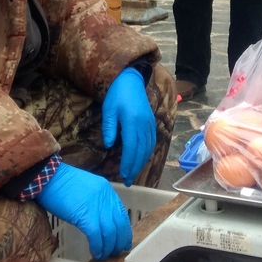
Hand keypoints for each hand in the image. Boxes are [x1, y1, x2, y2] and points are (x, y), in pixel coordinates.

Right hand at [36, 163, 131, 259]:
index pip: (122, 214)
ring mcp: (96, 207)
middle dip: (118, 241)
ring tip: (103, 255)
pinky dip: (97, 247)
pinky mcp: (86, 216)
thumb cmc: (61, 183)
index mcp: (106, 190)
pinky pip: (96, 236)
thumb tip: (99, 220)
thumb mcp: (86, 188)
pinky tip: (95, 253)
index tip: (123, 242)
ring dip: (108, 247)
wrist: (48, 178)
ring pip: (110, 233)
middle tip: (114, 252)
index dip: (124, 231)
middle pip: (119, 225)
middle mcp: (105, 198)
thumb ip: (96, 201)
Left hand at [103, 68, 155, 185]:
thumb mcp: (108, 110)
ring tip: (134, 173)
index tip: (123, 174)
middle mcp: (144, 125)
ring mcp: (150, 124)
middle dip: (135, 167)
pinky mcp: (152, 123)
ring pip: (148, 148)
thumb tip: (109, 145)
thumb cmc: (116, 95)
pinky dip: (147, 153)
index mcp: (133, 122)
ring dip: (141, 162)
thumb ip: (109, 128)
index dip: (128, 163)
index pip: (131, 147)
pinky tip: (142, 159)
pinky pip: (152, 142)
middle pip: (141, 151)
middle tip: (128, 180)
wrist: (130, 80)